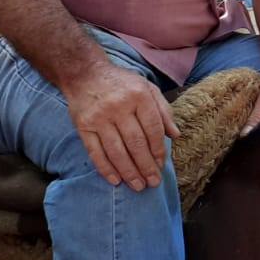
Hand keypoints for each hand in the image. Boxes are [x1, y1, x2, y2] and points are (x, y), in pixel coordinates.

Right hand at [61, 60, 178, 191]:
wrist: (84, 73)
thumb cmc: (121, 83)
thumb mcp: (147, 88)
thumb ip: (163, 110)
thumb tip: (175, 135)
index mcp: (139, 95)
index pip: (153, 128)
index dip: (158, 149)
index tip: (161, 164)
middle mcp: (119, 106)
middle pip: (136, 143)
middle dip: (146, 166)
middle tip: (153, 182)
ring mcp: (99, 117)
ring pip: (116, 151)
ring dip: (129, 172)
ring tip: (138, 186)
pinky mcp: (83, 126)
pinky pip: (95, 152)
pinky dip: (106, 169)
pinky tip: (116, 180)